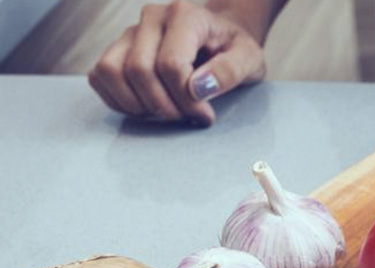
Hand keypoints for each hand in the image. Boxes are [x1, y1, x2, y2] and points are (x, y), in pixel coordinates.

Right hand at [88, 1, 267, 125]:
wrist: (221, 38)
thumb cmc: (234, 49)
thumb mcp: (250, 59)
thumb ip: (230, 71)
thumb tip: (198, 88)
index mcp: (185, 15)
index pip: (170, 64)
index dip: (186, 100)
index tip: (205, 115)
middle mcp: (152, 18)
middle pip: (139, 70)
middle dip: (163, 106)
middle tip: (187, 118)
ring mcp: (130, 32)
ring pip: (111, 71)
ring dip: (137, 105)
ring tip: (165, 114)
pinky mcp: (117, 48)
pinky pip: (99, 77)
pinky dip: (118, 100)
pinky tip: (147, 108)